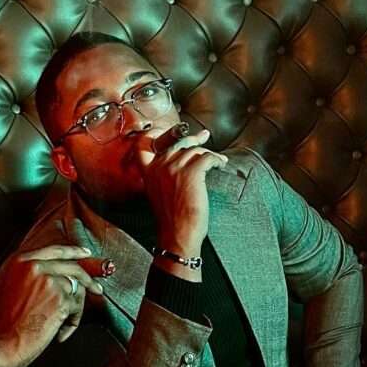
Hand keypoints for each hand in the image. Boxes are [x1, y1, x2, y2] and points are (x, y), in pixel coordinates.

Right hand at [0, 245, 107, 366]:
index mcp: (20, 261)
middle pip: (72, 268)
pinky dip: (72, 323)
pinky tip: (58, 334)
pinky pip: (77, 307)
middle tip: (98, 290)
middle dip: (89, 280)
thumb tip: (62, 272)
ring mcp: (48, 281)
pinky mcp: (60, 298)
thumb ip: (31, 273)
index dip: (73, 252)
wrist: (2, 343)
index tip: (86, 254)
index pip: (54, 251)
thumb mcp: (10, 286)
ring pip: (77, 289)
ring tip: (61, 325)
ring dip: (74, 309)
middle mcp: (34, 266)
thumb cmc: (6, 322)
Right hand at [139, 126, 227, 257]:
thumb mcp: (159, 193)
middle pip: (178, 142)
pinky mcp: (192, 171)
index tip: (171, 131)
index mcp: (148, 171)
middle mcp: (159, 165)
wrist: (177, 235)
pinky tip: (221, 164)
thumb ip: (163, 175)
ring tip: (218, 161)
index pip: (144, 143)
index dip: (157, 133)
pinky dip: (217, 160)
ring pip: (195, 150)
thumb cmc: (172, 220)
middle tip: (204, 137)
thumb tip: (182, 158)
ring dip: (209, 155)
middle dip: (193, 139)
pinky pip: (208, 157)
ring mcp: (175, 167)